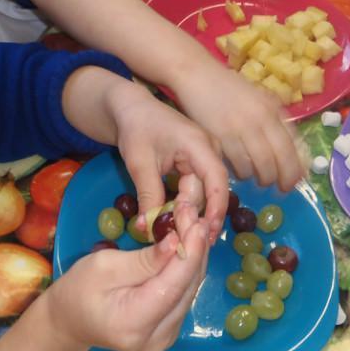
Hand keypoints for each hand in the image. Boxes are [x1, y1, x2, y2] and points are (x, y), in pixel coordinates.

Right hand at [46, 201, 208, 350]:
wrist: (70, 322)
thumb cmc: (79, 289)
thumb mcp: (104, 266)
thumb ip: (143, 259)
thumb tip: (176, 242)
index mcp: (133, 323)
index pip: (173, 286)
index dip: (189, 252)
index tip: (194, 220)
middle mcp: (156, 339)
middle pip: (186, 288)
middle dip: (193, 248)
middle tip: (191, 213)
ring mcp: (166, 338)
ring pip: (190, 290)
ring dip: (193, 255)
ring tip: (191, 223)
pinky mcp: (170, 330)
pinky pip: (184, 295)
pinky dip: (186, 268)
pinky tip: (186, 244)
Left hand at [109, 84, 228, 244]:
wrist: (132, 109)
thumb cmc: (136, 129)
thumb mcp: (140, 164)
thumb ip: (149, 196)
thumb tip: (148, 229)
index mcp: (199, 144)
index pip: (217, 180)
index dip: (216, 208)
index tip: (207, 232)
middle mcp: (210, 149)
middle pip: (211, 190)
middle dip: (197, 216)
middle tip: (182, 241)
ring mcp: (207, 155)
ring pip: (204, 191)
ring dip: (191, 212)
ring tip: (179, 234)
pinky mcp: (199, 162)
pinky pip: (198, 187)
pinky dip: (187, 203)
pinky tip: (178, 220)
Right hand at [171, 63, 304, 191]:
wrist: (197, 75)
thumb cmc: (227, 87)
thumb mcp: (257, 98)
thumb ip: (273, 119)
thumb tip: (291, 149)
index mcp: (272, 110)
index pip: (292, 146)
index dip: (295, 169)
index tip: (295, 181)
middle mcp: (260, 119)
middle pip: (278, 161)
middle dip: (282, 180)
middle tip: (279, 188)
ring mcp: (240, 128)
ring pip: (259, 166)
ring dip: (260, 178)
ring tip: (257, 179)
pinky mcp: (220, 136)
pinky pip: (237, 164)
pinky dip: (241, 173)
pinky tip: (239, 171)